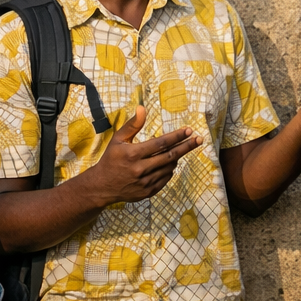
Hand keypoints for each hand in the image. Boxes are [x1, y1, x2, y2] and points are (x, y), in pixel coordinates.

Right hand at [79, 105, 201, 206]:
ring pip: (169, 167)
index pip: (160, 143)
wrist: (101, 186)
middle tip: (198, 139)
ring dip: (176, 157)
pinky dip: (169, 169)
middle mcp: (140, 169)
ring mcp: (145, 182)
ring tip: (179, 149)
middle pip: (170, 156)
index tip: (189, 130)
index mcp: (133, 154)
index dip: (176, 136)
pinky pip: (165, 179)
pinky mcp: (148, 192)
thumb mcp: (118, 140)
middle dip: (186, 146)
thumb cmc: (111, 159)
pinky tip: (169, 163)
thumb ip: (132, 124)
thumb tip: (142, 108)